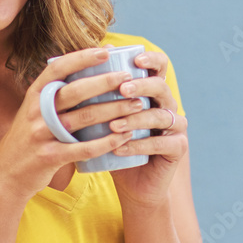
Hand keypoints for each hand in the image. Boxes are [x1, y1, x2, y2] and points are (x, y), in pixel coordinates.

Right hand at [0, 48, 141, 200]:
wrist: (6, 174)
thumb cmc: (30, 137)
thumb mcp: (35, 111)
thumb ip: (56, 94)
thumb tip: (90, 68)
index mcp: (34, 95)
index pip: (57, 68)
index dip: (81, 57)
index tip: (105, 51)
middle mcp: (36, 111)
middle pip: (75, 91)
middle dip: (106, 82)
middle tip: (129, 78)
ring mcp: (42, 134)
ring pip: (84, 118)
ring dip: (114, 110)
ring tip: (137, 105)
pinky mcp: (50, 157)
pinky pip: (84, 148)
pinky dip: (107, 142)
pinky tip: (124, 136)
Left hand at [107, 50, 187, 208]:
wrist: (131, 184)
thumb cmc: (112, 145)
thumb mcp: (101, 118)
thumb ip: (93, 94)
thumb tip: (64, 68)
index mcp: (152, 92)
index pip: (159, 66)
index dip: (151, 59)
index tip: (134, 59)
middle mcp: (168, 105)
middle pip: (161, 87)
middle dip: (142, 86)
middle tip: (122, 90)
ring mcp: (177, 126)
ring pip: (161, 116)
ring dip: (136, 119)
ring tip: (114, 125)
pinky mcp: (178, 147)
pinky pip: (161, 143)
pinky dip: (139, 145)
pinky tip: (120, 147)